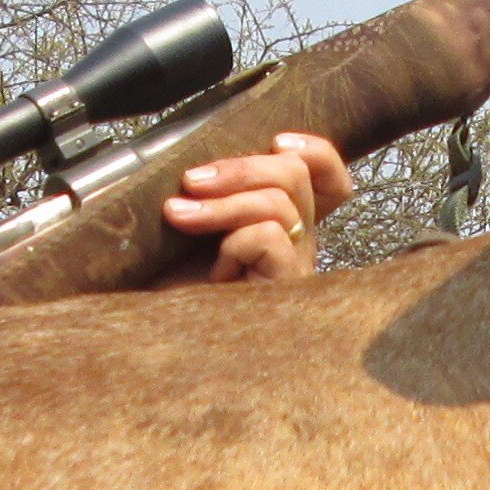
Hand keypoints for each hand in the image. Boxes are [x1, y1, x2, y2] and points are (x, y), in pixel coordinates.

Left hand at [162, 132, 355, 280]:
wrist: (159, 348)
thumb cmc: (173, 297)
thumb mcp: (192, 231)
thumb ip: (214, 195)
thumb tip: (204, 153)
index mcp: (285, 230)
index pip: (331, 181)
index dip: (315, 152)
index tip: (276, 140)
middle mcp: (300, 249)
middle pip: (298, 175)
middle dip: (240, 167)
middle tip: (191, 182)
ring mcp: (297, 272)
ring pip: (280, 202)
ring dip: (221, 203)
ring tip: (178, 217)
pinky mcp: (287, 292)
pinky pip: (267, 237)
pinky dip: (232, 244)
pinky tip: (216, 276)